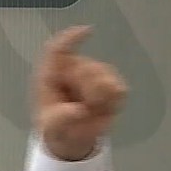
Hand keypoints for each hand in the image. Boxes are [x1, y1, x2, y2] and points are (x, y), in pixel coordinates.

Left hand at [33, 26, 126, 160]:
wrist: (72, 139)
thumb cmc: (55, 126)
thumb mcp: (50, 127)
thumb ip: (60, 119)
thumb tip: (78, 110)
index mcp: (51, 75)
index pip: (58, 50)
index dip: (71, 38)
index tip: (87, 30)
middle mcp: (72, 70)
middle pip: (87, 67)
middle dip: (87, 89)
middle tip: (82, 108)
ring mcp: (93, 75)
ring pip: (105, 75)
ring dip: (100, 97)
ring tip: (91, 109)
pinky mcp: (112, 86)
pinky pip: (119, 88)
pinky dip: (113, 101)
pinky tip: (104, 109)